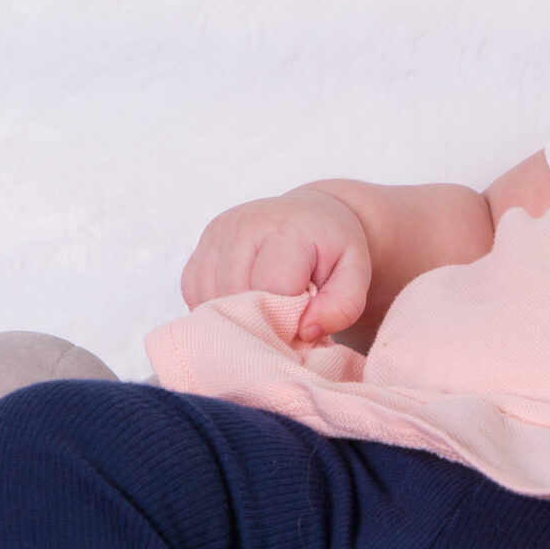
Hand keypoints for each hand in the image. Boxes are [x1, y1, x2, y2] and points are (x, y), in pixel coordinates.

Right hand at [180, 187, 371, 347]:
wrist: (311, 215)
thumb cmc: (332, 248)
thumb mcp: (355, 272)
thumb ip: (343, 305)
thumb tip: (305, 333)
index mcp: (286, 229)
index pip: (272, 289)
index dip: (288, 318)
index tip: (303, 321)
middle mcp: (244, 225)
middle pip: (238, 297)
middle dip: (262, 320)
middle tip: (286, 320)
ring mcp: (216, 235)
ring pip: (211, 300)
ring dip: (237, 317)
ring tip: (267, 310)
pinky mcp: (199, 249)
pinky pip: (195, 295)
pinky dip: (216, 308)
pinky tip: (243, 303)